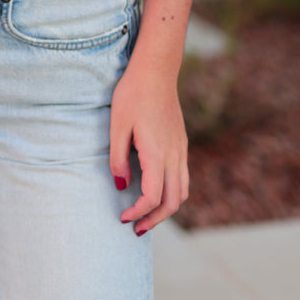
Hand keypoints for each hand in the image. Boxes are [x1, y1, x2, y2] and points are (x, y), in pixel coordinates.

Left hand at [109, 56, 188, 234]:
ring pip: (182, 191)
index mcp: (157, 153)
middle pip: (173, 201)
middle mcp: (174, 155)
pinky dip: (172, 192)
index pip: (153, 197)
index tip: (123, 217)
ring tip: (147, 215)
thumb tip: (121, 186)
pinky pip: (182, 177)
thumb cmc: (132, 95)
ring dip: (166, 209)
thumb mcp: (117, 126)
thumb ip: (118, 159)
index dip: (138, 212)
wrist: (156, 70)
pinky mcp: (181, 143)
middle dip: (155, 219)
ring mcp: (181, 149)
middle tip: (136, 228)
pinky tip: (157, 190)